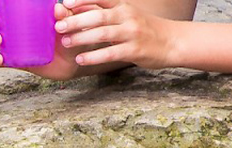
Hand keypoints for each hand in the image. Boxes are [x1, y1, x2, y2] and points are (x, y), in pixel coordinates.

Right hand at [0, 0, 85, 79]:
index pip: (4, 4)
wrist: (74, 59)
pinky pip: (2, 61)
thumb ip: (65, 13)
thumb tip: (57, 9)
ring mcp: (14, 45)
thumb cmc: (70, 33)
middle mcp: (15, 28)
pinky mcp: (16, 61)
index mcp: (24, 13)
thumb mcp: (69, 20)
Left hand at [53, 0, 177, 68]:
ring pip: (102, 33)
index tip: (65, 3)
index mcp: (123, 6)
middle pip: (98, 16)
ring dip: (82, 38)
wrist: (172, 41)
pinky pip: (110, 53)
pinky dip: (93, 56)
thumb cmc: (143, 28)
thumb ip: (103, 12)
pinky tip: (80, 59)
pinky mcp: (134, 50)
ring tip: (66, 43)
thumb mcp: (125, 15)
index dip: (82, 0)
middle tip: (59, 26)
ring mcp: (131, 33)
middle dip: (76, 21)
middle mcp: (127, 16)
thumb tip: (76, 9)